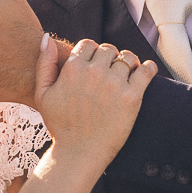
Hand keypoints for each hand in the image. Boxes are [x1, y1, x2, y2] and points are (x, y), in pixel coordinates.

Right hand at [33, 37, 155, 163]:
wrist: (79, 153)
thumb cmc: (60, 125)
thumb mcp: (43, 94)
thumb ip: (44, 64)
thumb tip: (47, 38)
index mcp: (72, 69)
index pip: (88, 44)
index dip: (92, 53)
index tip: (95, 65)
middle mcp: (94, 73)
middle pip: (108, 49)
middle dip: (109, 58)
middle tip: (110, 72)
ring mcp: (114, 84)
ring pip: (127, 58)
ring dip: (128, 63)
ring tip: (127, 73)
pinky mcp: (131, 97)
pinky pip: (146, 71)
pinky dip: (148, 68)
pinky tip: (146, 71)